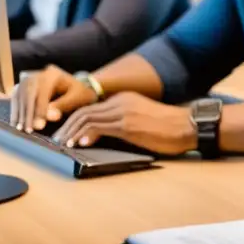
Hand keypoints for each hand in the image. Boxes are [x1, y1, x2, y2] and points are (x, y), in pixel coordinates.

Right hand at [9, 65, 97, 133]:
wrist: (78, 86)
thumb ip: (63, 105)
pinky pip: (16, 96)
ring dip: (19, 113)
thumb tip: (49, 116)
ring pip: (20, 95)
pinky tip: (15, 122)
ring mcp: (31, 78)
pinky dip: (16, 108)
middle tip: (26, 130)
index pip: (43, 94)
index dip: (39, 111)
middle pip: (28, 94)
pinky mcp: (25, 84)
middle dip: (27, 113)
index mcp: (53, 75)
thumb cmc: (80, 93)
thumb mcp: (78, 98)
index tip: (38, 126)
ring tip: (19, 128)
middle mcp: (39, 74)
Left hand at [52, 92, 196, 155]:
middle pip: (84, 111)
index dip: (74, 120)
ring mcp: (124, 112)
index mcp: (124, 99)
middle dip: (67, 127)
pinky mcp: (128, 125)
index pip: (91, 107)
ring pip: (87, 119)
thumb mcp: (140, 119)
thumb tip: (98, 135)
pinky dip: (85, 136)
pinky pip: (99, 128)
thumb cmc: (168, 126)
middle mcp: (121, 102)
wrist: (187, 125)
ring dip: (71, 133)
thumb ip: (120, 123)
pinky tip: (79, 145)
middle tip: (57, 140)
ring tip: (62, 144)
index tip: (65, 134)